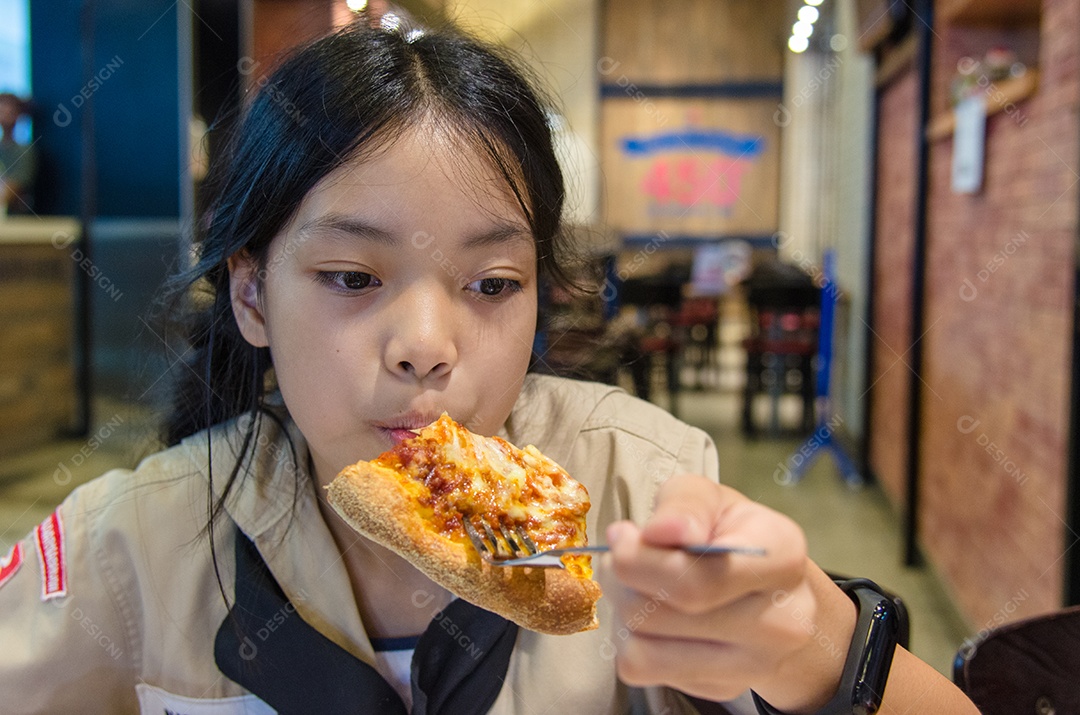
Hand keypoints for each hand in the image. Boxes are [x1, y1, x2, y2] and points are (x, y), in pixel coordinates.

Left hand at [600, 475, 855, 710]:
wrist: (763, 584)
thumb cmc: (727, 532)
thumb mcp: (708, 497)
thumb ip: (684, 506)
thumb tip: (659, 532)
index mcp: (782, 558)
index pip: (699, 579)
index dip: (642, 558)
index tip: (625, 534)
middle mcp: (782, 620)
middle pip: (664, 613)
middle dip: (623, 579)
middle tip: (621, 554)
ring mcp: (755, 663)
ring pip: (645, 646)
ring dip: (622, 610)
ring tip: (637, 584)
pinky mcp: (722, 688)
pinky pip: (643, 670)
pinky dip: (630, 642)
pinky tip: (650, 618)